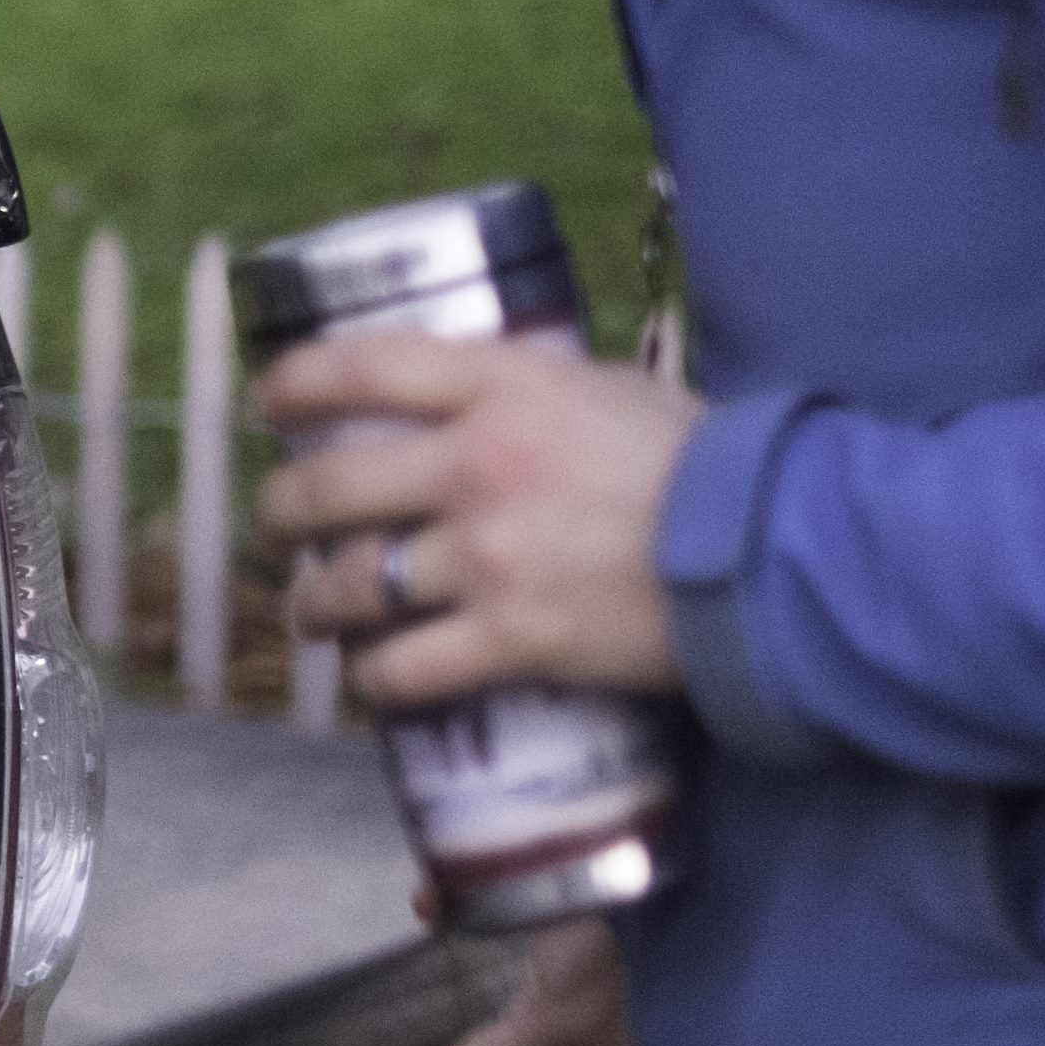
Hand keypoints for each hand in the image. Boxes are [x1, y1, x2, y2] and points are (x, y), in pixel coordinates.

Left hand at [255, 334, 700, 709]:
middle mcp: (479, 464)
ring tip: (317, 612)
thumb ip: (530, 394)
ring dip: (317, 603)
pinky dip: (377, 678)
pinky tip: (378, 676)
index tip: (268, 406)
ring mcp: (489, 555)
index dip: (292, 385)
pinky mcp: (512, 637)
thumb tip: (473, 397)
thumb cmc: (707, 464)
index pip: (360, 367)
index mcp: (504, 387)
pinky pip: (402, 669)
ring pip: (348, 584)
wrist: (776, 549)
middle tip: (281, 527)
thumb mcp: (610, 390)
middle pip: (324, 486)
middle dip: (283, 513)